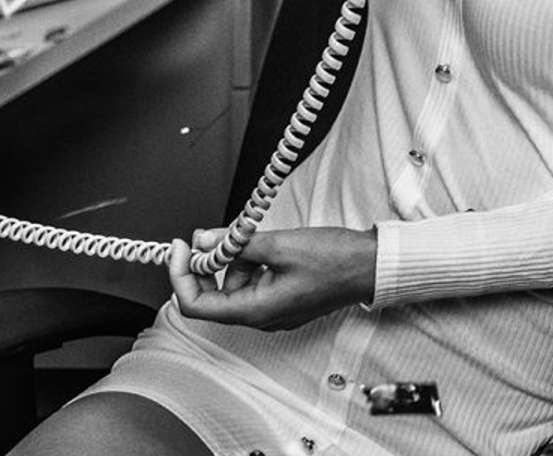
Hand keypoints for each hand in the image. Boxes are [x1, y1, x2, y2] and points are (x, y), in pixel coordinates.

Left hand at [171, 226, 375, 329]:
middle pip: (212, 295)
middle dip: (211, 262)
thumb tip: (201, 240)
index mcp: (254, 311)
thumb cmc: (335, 260)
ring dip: (236, 259)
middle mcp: (259, 317)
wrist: (371, 266)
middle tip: (218, 234)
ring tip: (258, 238)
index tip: (181, 247)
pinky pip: (252, 283)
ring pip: (233, 285)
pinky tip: (270, 246)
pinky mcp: (281, 300)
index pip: (194, 304)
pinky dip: (251, 263)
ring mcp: (271, 311)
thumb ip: (235, 243)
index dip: (180, 275)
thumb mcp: (279, 244)